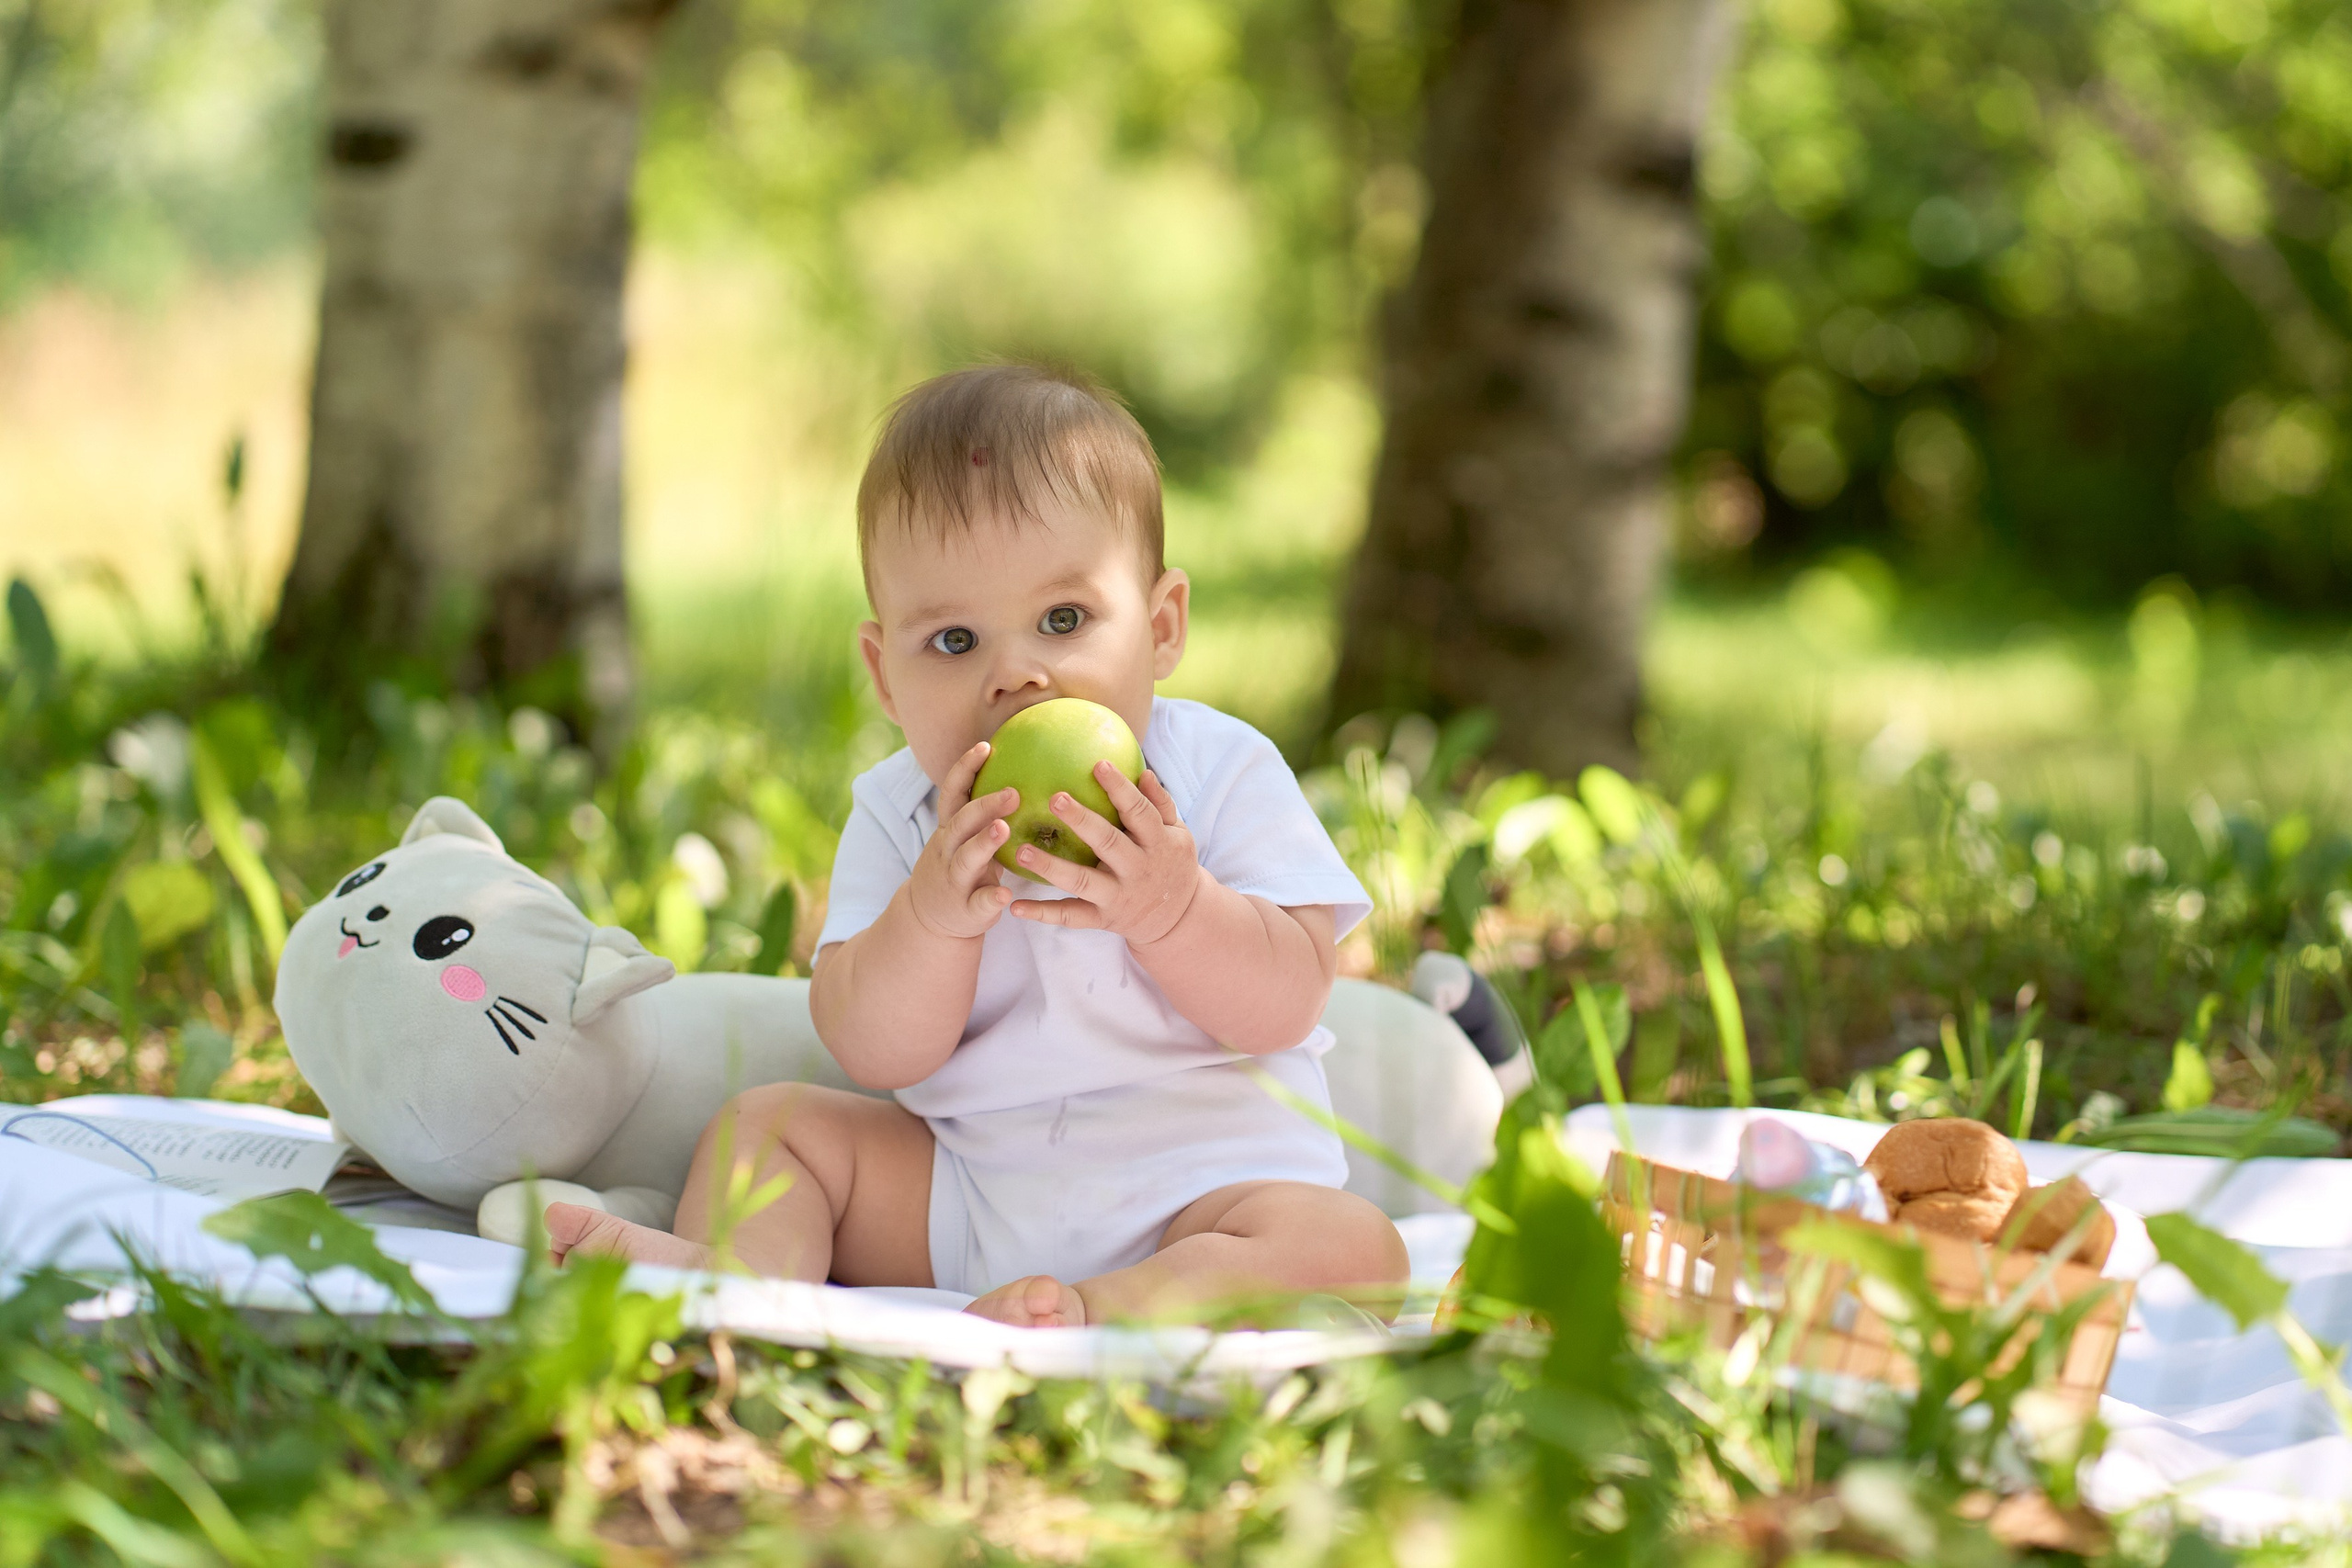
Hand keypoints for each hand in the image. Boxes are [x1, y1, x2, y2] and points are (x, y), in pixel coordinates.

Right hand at [906, 739, 1017, 941]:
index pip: (953, 793)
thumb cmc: (960, 869)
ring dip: (983, 843)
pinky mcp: (966, 910)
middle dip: (984, 805)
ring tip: (1004, 829)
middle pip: (961, 822)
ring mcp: (955, 880)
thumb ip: (985, 814)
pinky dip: (991, 898)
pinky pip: (978, 903)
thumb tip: (1024, 773)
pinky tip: (1006, 894)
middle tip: (1013, 792)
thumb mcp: (965, 839)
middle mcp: (948, 851)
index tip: (985, 745)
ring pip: (966, 859)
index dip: (965, 768)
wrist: (929, 920)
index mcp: (950, 830)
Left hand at [1008, 765, 1202, 945]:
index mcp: (1157, 843)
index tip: (1099, 765)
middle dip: (1082, 822)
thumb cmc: (1172, 862)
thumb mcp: (1178, 833)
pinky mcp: (1102, 919)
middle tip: (1055, 799)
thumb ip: (1161, 803)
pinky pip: (1070, 916)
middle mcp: (1137, 870)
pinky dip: (1043, 914)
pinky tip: (1015, 907)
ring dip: (1051, 867)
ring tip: (1022, 852)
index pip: (1139, 812)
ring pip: (1082, 882)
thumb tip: (1144, 772)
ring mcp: (1118, 897)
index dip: (1120, 789)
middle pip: (1108, 844)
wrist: (1179, 918)